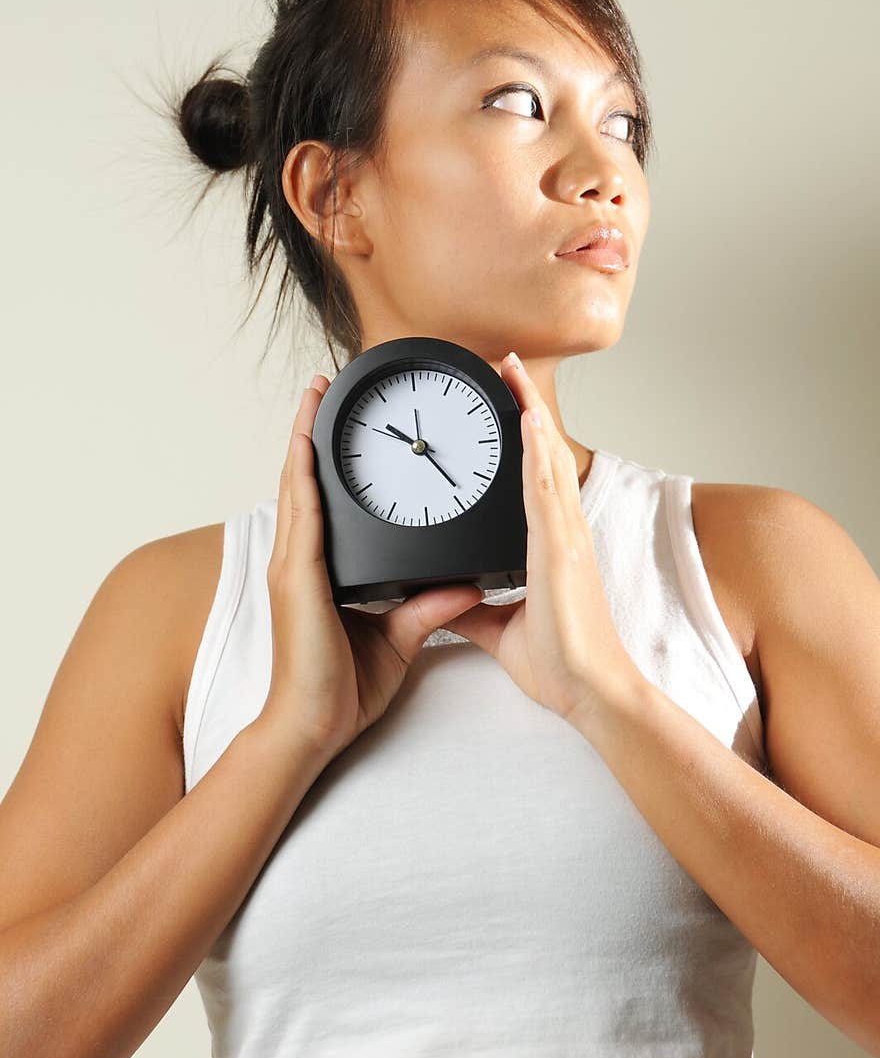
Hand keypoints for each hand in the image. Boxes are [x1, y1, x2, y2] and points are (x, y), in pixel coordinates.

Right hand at [255, 374, 484, 764]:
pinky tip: (306, 441)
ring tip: (314, 394)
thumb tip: (466, 583)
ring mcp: (294, 566)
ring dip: (303, 436)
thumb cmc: (344, 689)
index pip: (326, 502)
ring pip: (297, 486)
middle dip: (312, 431)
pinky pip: (302, 514)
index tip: (340, 423)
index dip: (328, 462)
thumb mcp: (400, 637)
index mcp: (323, 572)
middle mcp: (302, 561)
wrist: (314, 727)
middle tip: (323, 386)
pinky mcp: (297, 578)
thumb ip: (429, 607)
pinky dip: (301, 473)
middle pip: (305, 482)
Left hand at [442, 352, 645, 730]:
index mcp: (552, 547)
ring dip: (529, 412)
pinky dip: (537, 450)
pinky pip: (544, 490)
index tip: (511, 405)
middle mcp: (563, 533)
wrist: (590, 692)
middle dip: (526, 408)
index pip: (536, 479)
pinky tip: (527, 419)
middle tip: (507, 365)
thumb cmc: (563, 665)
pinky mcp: (559, 551)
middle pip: (543, 455)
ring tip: (511, 370)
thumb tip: (446, 598)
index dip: (526, 438)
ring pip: (545, 460)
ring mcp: (565, 537)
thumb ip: (471, 608)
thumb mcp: (500, 629)